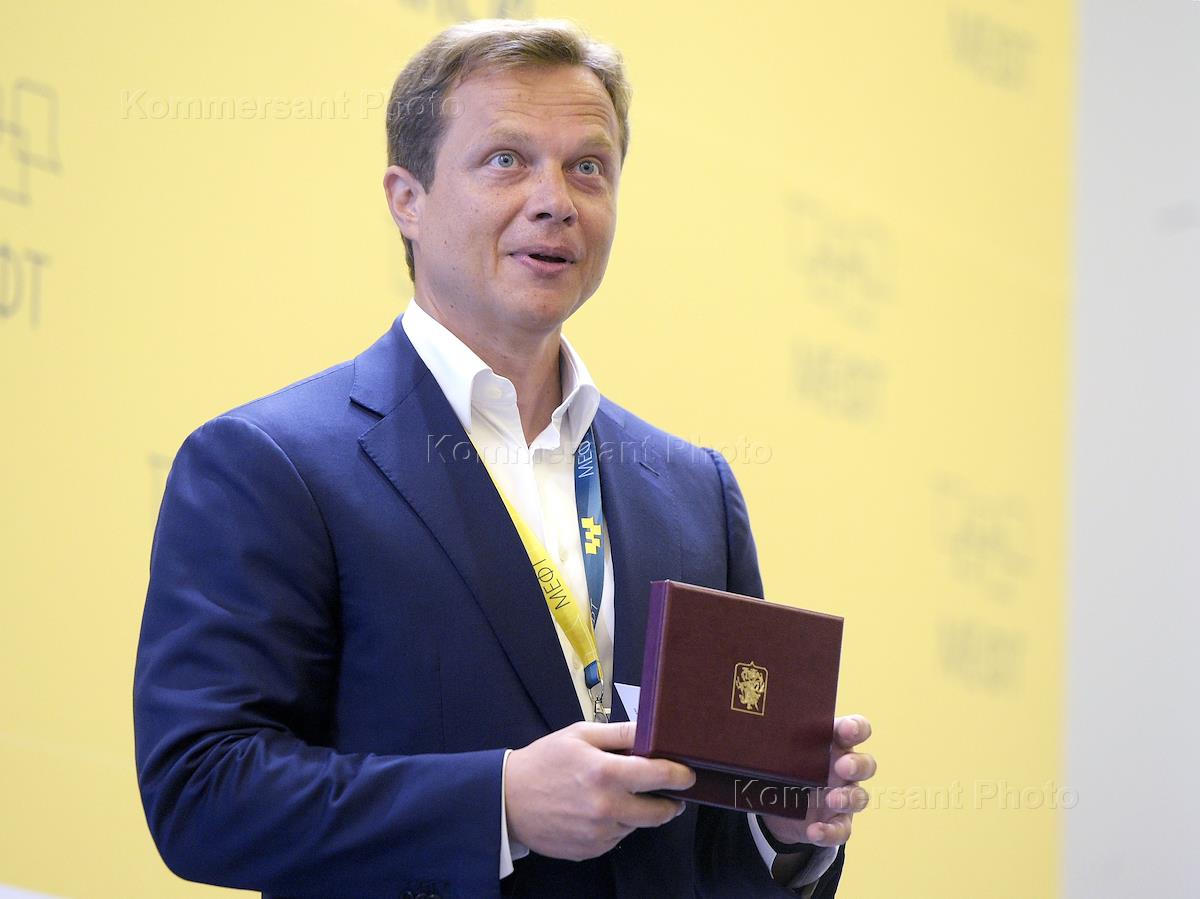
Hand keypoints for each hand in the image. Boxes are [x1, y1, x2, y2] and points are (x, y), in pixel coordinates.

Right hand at [505, 720, 695, 860]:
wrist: (507, 800)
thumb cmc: (544, 761)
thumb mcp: (579, 735)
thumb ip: (619, 733)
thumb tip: (652, 730)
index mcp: (605, 773)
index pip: (659, 776)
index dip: (680, 775)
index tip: (688, 774)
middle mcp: (606, 808)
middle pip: (659, 812)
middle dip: (670, 802)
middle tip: (670, 794)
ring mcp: (599, 834)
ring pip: (636, 826)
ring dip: (636, 813)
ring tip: (617, 797)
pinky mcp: (590, 851)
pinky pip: (616, 839)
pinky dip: (616, 826)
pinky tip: (597, 812)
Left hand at [762, 714, 874, 847]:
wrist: (779, 804)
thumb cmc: (785, 765)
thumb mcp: (779, 751)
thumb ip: (772, 740)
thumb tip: (740, 730)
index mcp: (833, 743)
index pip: (855, 729)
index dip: (856, 728)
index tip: (847, 730)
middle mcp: (844, 769)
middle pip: (866, 764)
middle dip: (857, 765)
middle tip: (842, 766)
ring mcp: (843, 797)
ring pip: (860, 797)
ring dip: (848, 798)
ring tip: (831, 800)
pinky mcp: (836, 823)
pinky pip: (841, 830)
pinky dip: (829, 832)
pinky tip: (814, 831)